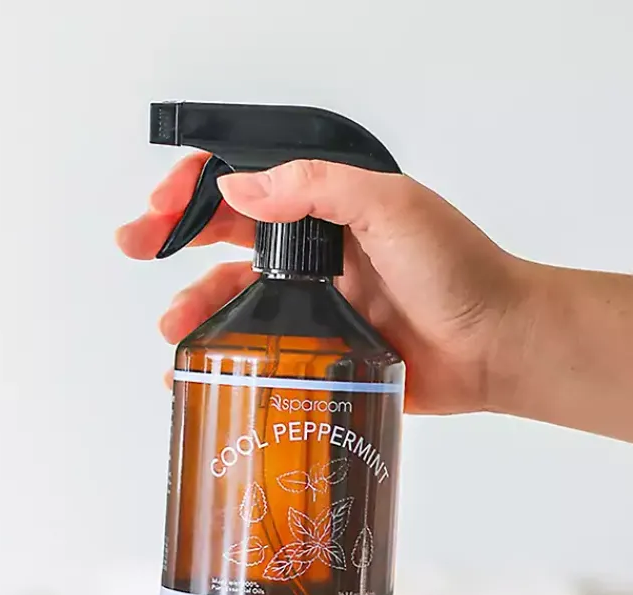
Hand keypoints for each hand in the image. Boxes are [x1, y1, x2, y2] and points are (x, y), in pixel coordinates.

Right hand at [116, 154, 528, 414]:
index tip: (165, 204)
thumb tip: (242, 188)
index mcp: (330, 211)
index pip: (252, 186)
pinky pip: (262, 351)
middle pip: (229, 237)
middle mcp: (317, 255)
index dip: (202, 188)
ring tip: (172, 328)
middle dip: (175, 236)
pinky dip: (226, 358)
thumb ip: (319, 189)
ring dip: (195, 306)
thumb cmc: (461, 270)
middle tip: (135, 242)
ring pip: (236, 299)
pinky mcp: (321, 352)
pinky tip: (199, 370)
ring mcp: (316, 305)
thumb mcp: (394, 206)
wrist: (497, 346)